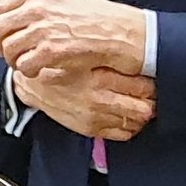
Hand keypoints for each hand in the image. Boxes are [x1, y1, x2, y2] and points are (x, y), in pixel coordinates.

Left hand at [0, 0, 147, 78]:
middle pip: (1, 29)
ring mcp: (42, 29)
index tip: (1, 36)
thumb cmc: (95, 19)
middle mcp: (36, 8)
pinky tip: (39, 71)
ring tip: (27, 65)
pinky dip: (28, 71)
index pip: (1, 7)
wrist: (119, 33)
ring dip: (15, 61)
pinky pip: (24, 66)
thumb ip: (36, 5)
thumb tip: (13, 20)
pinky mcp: (50, 51)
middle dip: (2, 45)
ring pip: (10, 50)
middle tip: (10, 56)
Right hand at [13, 65, 155, 140]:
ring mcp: (95, 118)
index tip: (153, 78)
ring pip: (135, 122)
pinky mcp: (90, 129)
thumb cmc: (58, 65)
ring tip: (139, 102)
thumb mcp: (82, 52)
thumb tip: (140, 53)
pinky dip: (129, 125)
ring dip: (141, 113)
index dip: (152, 83)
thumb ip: (109, 54)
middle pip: (144, 109)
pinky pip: (123, 133)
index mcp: (99, 77)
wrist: (31, 84)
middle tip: (151, 93)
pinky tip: (125, 114)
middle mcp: (99, 100)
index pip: (142, 87)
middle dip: (151, 101)